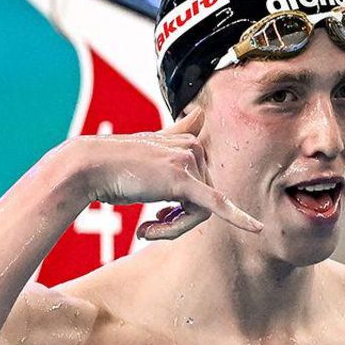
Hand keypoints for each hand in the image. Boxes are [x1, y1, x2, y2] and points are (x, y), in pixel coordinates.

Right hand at [63, 106, 263, 240]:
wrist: (86, 167)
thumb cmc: (114, 163)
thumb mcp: (150, 147)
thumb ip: (176, 134)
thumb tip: (201, 112)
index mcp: (189, 143)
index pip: (200, 188)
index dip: (180, 212)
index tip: (158, 219)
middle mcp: (192, 148)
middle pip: (202, 203)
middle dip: (175, 224)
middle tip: (146, 231)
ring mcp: (188, 161)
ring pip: (198, 214)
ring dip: (171, 230)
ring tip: (144, 231)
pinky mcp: (183, 180)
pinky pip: (217, 205)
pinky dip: (238, 219)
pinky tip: (257, 229)